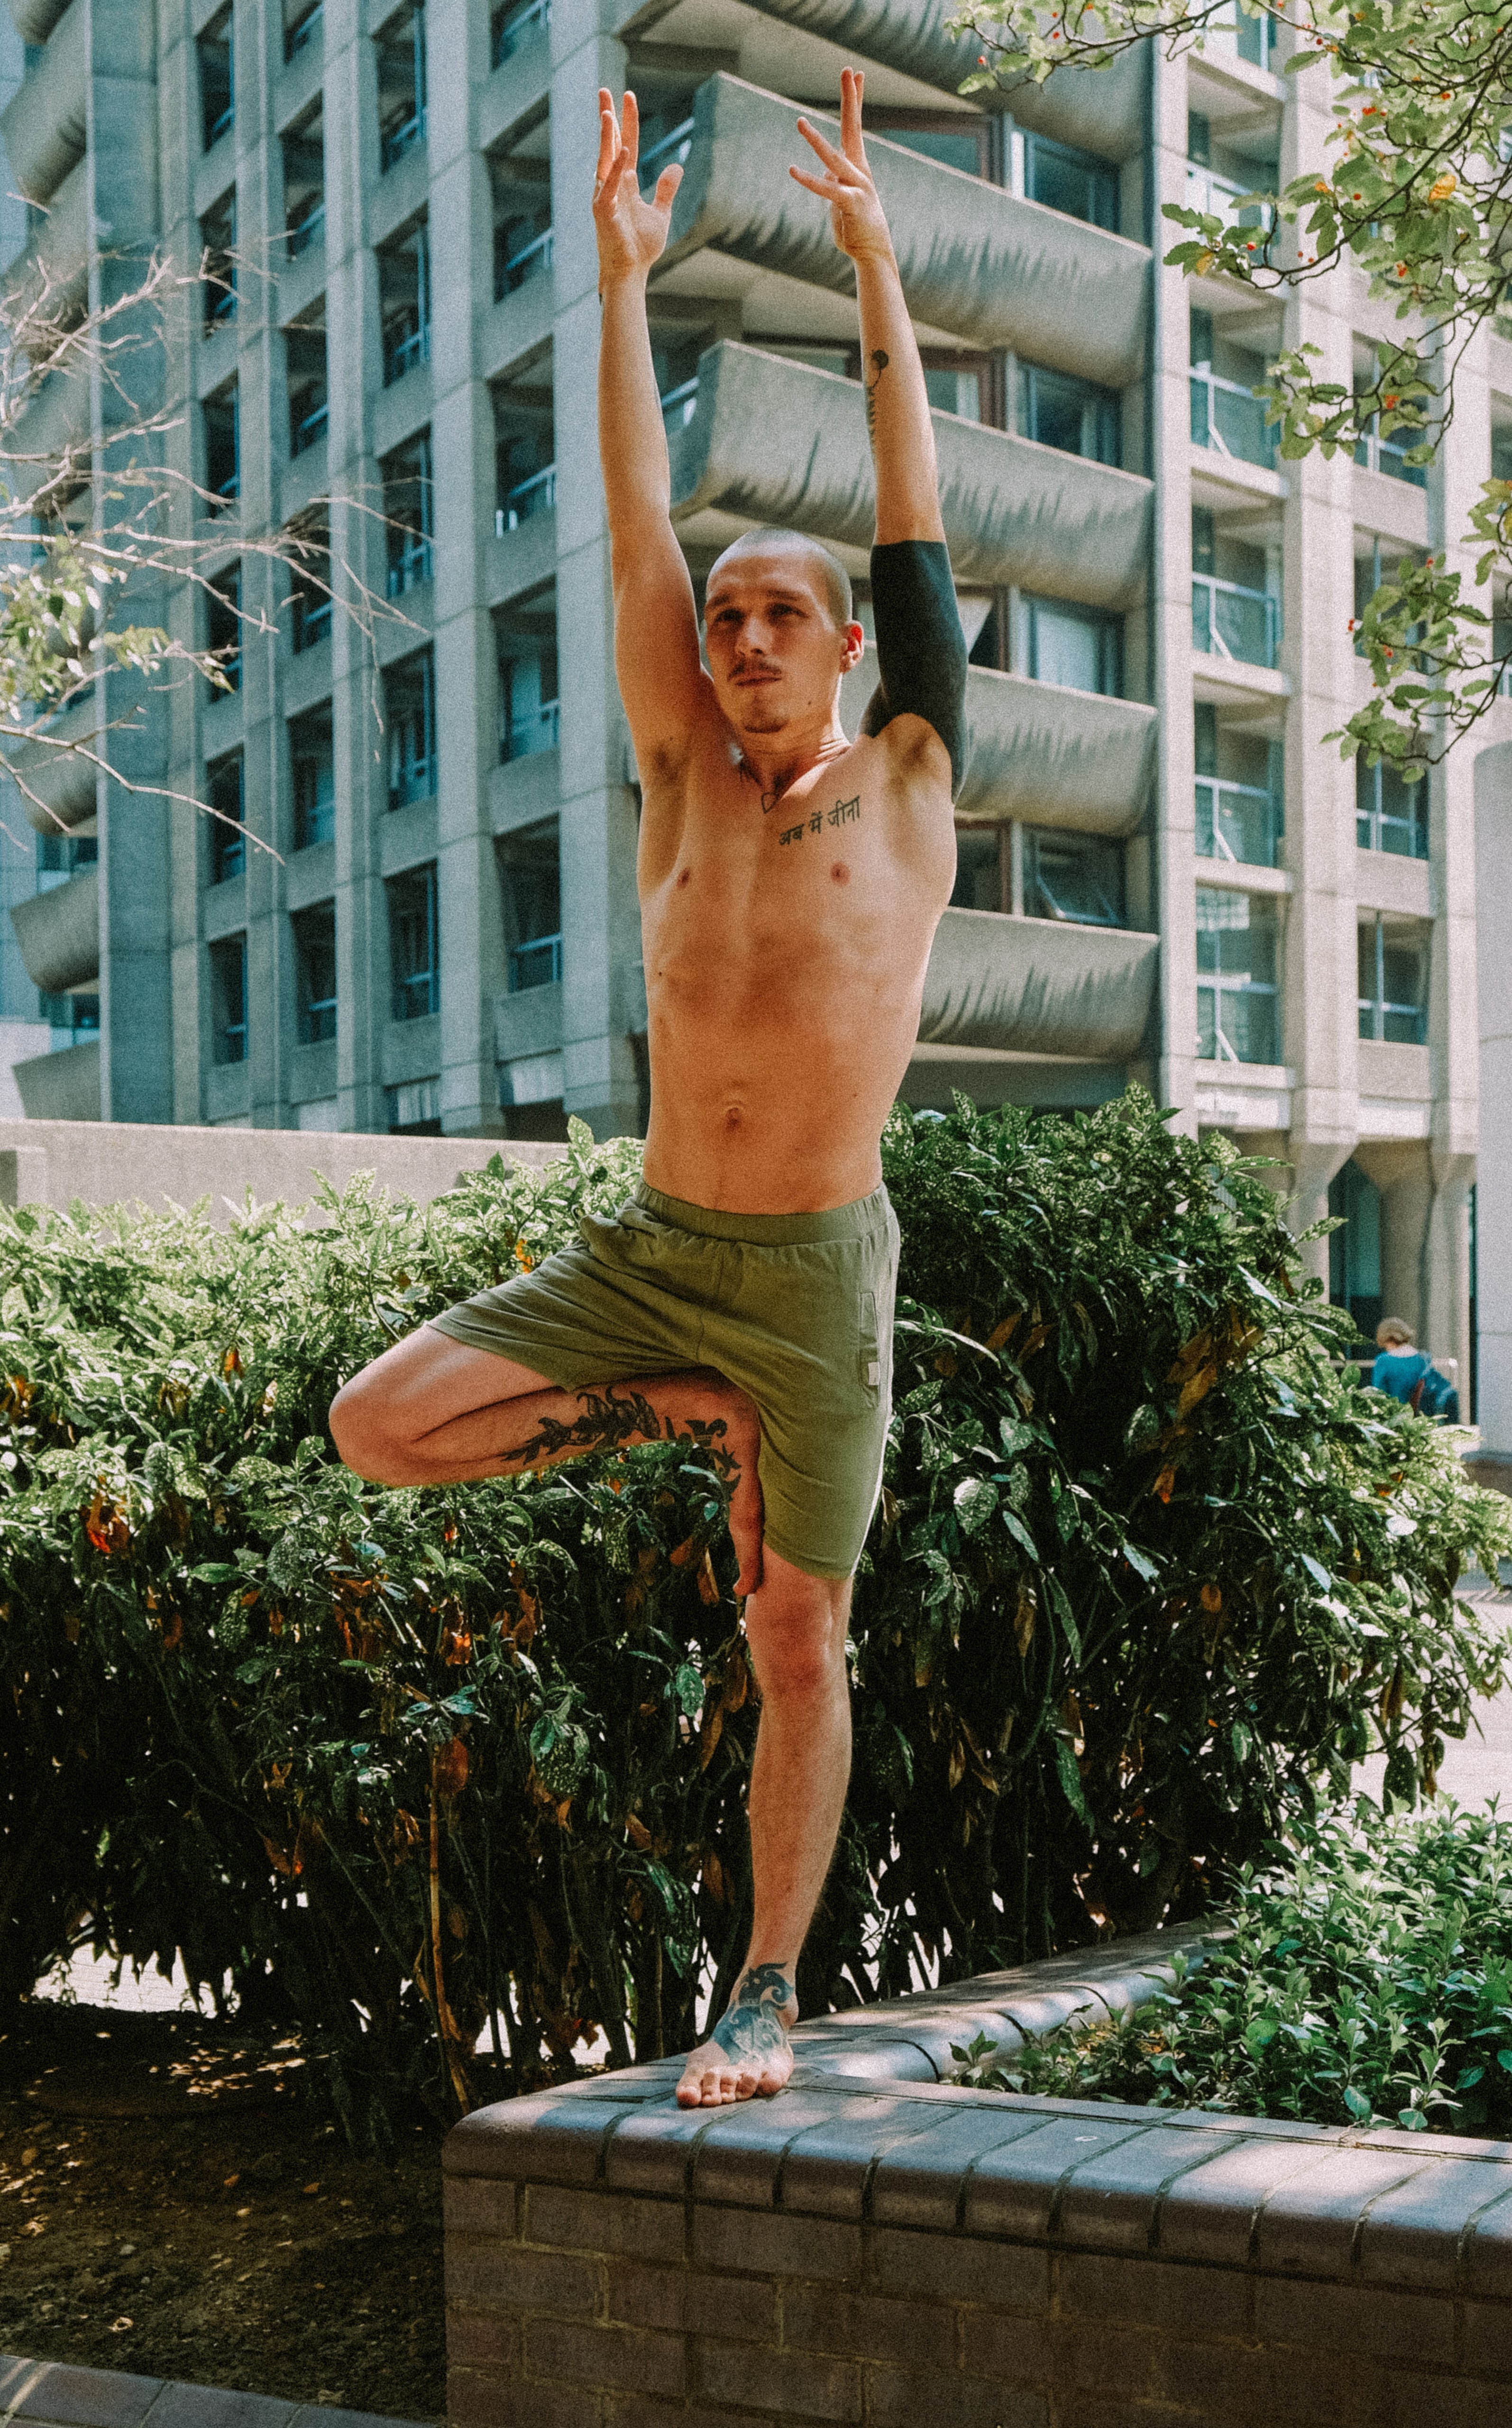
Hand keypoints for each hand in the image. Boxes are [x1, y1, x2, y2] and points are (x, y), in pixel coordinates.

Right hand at [594, 88, 681, 289]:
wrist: (631, 273)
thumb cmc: (640, 248)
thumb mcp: (659, 214)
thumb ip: (665, 190)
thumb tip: (675, 166)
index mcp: (624, 183)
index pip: (626, 144)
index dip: (627, 121)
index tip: (628, 97)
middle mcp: (611, 185)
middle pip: (610, 143)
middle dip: (607, 117)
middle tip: (604, 89)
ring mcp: (605, 196)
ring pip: (604, 159)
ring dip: (606, 136)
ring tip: (606, 112)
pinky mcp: (603, 212)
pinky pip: (610, 186)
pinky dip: (617, 169)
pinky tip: (623, 151)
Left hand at [790, 69, 894, 266]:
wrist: (872, 252)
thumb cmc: (856, 226)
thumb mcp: (842, 198)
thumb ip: (833, 181)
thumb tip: (826, 172)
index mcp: (857, 165)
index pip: (855, 126)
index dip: (855, 99)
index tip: (855, 74)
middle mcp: (859, 170)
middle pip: (853, 128)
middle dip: (851, 98)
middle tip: (847, 70)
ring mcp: (856, 186)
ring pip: (833, 157)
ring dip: (815, 140)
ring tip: (799, 122)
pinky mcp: (850, 205)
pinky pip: (827, 190)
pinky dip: (809, 180)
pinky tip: (792, 170)